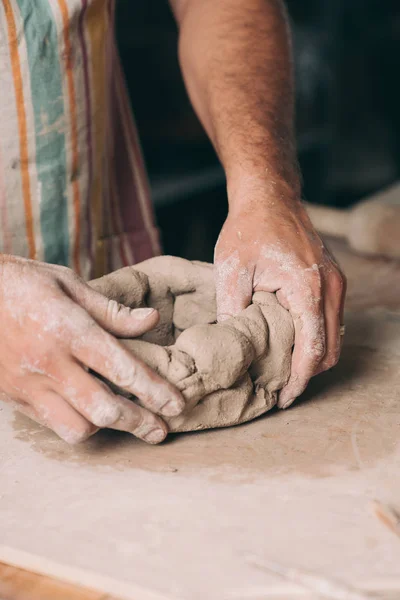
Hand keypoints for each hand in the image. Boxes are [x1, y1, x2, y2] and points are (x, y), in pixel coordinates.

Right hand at [0, 256, 184, 443]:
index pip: (120, 368)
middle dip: (138, 422)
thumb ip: (111, 309)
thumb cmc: (20, 283)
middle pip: (103, 409)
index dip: (154, 391)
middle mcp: (49, 363)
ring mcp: (28, 385)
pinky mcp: (14, 398)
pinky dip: (77, 425)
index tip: (176, 404)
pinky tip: (91, 415)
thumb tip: (151, 320)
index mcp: (67, 329)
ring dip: (106, 427)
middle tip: (160, 429)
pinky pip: (51, 425)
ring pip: (76, 427)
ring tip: (126, 421)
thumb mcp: (67, 284)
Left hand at [214, 181, 345, 408]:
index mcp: (308, 289)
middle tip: (277, 390)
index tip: (281, 399)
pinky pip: (328, 321)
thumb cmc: (249, 228)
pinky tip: (288, 344)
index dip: (298, 381)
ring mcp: (334, 285)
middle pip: (329, 351)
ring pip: (332, 338)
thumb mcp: (231, 269)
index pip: (312, 351)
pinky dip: (314, 339)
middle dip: (306, 375)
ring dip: (311, 358)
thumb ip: (232, 310)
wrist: (269, 196)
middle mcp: (330, 289)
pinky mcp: (329, 282)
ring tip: (280, 371)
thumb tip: (232, 347)